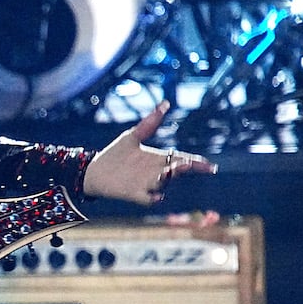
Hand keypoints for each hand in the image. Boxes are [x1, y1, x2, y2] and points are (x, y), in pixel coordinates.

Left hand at [83, 100, 216, 205]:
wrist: (94, 170)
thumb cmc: (115, 154)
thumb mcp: (132, 137)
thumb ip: (149, 124)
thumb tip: (165, 104)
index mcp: (158, 158)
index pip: (182, 159)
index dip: (196, 162)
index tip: (208, 164)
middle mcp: (156, 172)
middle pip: (175, 170)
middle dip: (184, 168)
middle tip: (190, 164)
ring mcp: (146, 184)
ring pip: (163, 183)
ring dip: (166, 179)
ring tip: (169, 171)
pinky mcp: (134, 194)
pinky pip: (147, 199)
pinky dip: (152, 198)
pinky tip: (156, 196)